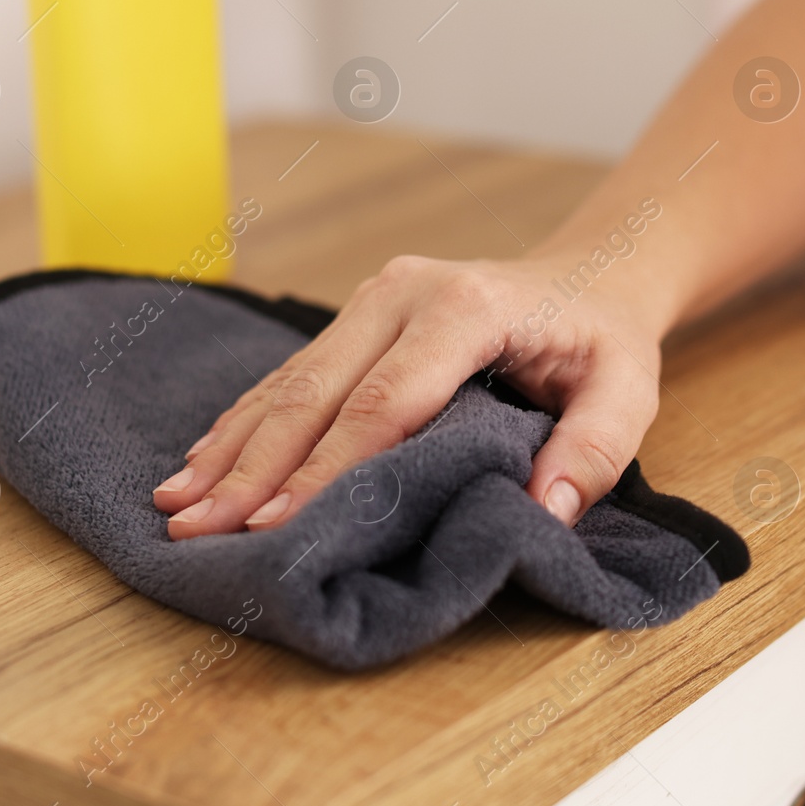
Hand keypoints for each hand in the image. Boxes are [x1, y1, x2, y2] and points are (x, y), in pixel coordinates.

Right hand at [151, 254, 663, 538]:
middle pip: (316, 391)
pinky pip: (294, 372)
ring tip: (176, 505)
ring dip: (232, 445)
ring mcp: (375, 297)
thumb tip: (541, 511)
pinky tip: (204, 460)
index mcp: (465, 307)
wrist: (592, 275)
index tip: (275, 526)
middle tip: (197, 530)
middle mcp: (405, 292)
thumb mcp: (628, 393)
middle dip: (254, 467)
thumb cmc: (605, 342)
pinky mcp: (359, 315)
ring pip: (291, 380)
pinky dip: (247, 421)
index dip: (327, 470)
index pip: (382, 403)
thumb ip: (593, 452)